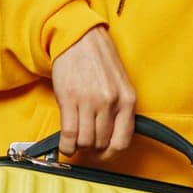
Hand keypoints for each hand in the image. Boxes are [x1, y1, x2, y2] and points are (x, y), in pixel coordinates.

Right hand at [50, 25, 135, 158]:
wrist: (78, 37)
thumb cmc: (99, 58)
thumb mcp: (120, 83)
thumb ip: (119, 109)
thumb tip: (112, 137)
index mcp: (127, 99)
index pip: (122, 141)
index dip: (110, 154)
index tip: (102, 155)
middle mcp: (110, 102)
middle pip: (101, 143)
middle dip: (92, 149)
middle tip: (86, 145)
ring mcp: (89, 101)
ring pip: (85, 141)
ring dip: (79, 146)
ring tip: (75, 142)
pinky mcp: (69, 98)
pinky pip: (69, 133)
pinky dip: (65, 145)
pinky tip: (64, 144)